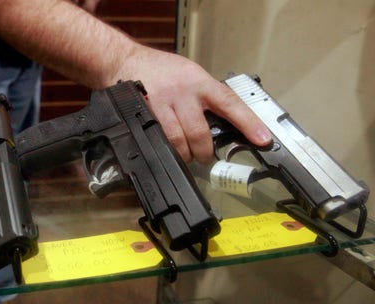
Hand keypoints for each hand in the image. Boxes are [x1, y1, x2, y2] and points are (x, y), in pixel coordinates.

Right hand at [117, 46, 271, 163]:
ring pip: (178, 140)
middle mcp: (183, 92)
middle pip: (199, 132)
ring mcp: (162, 103)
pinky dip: (166, 149)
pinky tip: (168, 149)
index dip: (248, 123)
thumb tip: (228, 124)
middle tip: (205, 157)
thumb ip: (207, 97)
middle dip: (204, 151)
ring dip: (184, 154)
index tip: (263, 139)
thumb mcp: (191, 75)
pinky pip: (158, 139)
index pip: (230, 103)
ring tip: (186, 156)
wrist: (126, 61)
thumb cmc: (162, 70)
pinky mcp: (144, 113)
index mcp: (200, 82)